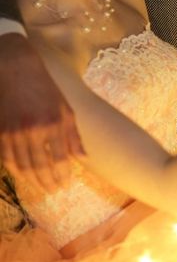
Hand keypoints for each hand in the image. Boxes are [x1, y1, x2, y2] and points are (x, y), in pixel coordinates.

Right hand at [0, 33, 84, 191]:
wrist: (17, 69)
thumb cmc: (47, 89)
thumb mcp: (66, 108)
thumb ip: (74, 135)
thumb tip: (83, 158)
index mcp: (55, 123)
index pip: (61, 158)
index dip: (63, 175)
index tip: (65, 185)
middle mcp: (35, 129)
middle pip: (41, 166)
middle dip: (48, 182)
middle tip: (53, 191)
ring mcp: (15, 131)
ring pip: (23, 166)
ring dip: (32, 181)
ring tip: (41, 188)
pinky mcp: (1, 131)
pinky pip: (7, 158)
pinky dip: (15, 171)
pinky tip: (23, 176)